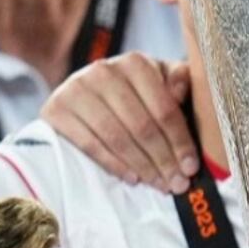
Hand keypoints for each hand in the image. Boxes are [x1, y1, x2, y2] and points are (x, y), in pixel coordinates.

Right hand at [42, 53, 196, 191]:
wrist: (82, 93)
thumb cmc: (131, 92)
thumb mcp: (158, 81)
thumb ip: (177, 81)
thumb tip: (181, 91)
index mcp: (135, 63)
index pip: (164, 108)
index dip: (180, 141)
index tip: (191, 167)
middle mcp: (104, 71)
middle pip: (142, 125)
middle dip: (164, 159)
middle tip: (178, 184)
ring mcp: (77, 89)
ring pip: (117, 137)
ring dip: (142, 166)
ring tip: (158, 184)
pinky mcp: (56, 109)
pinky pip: (90, 144)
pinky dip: (113, 164)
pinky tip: (132, 178)